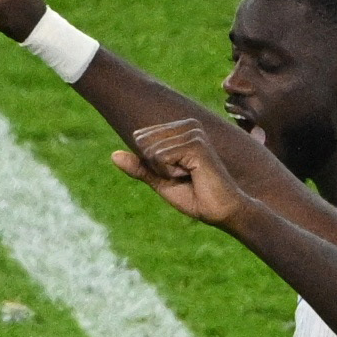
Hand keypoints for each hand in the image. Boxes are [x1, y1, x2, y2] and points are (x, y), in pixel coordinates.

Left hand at [114, 112, 252, 228]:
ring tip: (189, 177)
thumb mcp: (161, 181)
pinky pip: (161, 157)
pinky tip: (192, 176)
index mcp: (180, 129)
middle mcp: (187, 124)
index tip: (176, 174)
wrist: (222, 212)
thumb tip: (113, 155)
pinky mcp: (195, 144)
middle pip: (143, 142)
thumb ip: (140, 167)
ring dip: (165, 172)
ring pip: (151, 151)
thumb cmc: (196, 197)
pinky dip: (170, 173)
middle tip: (182, 177)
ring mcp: (192, 132)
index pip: (140, 138)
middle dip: (156, 167)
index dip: (151, 164)